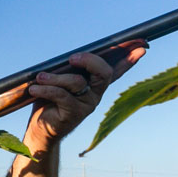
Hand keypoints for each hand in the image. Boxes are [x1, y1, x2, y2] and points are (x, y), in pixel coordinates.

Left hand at [24, 48, 145, 151]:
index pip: (116, 69)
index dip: (129, 59)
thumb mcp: (58, 80)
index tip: (142, 47)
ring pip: (77, 82)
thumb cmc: (49, 100)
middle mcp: (96, 93)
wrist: (40, 129)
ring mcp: (87, 104)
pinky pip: (62, 95)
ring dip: (55, 78)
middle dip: (90, 60)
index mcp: (95, 84)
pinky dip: (46, 89)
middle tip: (72, 58)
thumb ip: (67, 69)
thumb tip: (68, 57)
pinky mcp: (75, 114)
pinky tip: (35, 89)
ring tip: (40, 77)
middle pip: (103, 72)